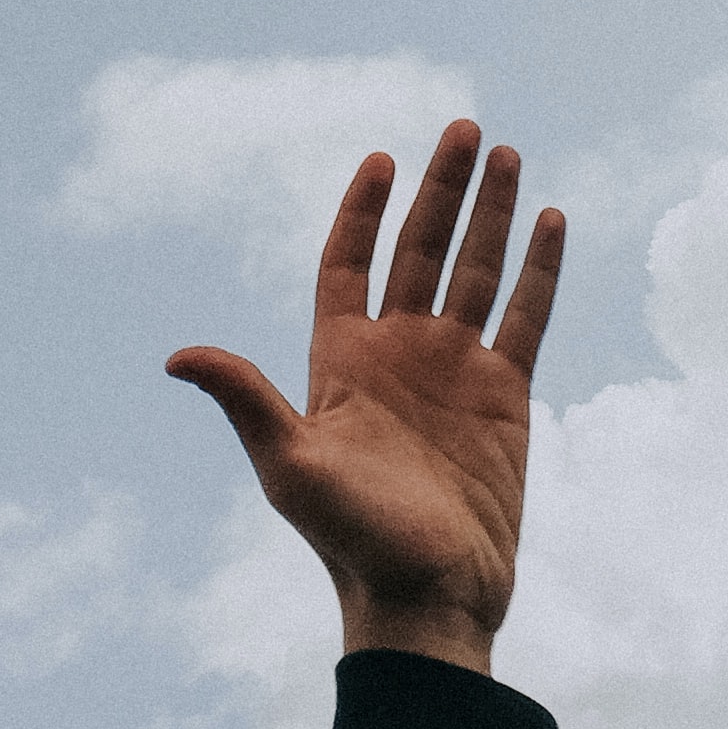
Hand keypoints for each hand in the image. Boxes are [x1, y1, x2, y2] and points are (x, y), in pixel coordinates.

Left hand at [167, 118, 562, 673]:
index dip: (362, 209)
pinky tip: (551, 220)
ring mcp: (454, 371)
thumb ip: (246, 399)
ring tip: (510, 153)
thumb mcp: (290, 466)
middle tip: (465, 127)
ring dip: (493, 214)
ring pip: (476, 271)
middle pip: (420, 249)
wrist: (427, 602)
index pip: (348, 262)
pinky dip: (540, 269)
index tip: (381, 157)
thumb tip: (176, 357)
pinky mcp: (505, 397)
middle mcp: (398, 353)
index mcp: (342, 360)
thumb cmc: (351, 541)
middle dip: (442, 188)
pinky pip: (526, 318)